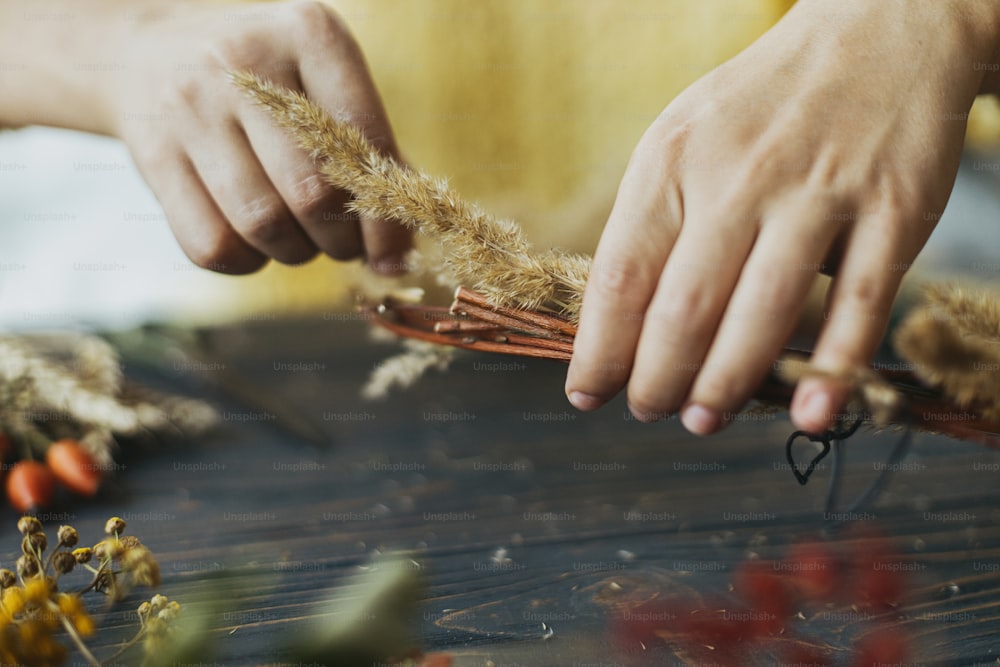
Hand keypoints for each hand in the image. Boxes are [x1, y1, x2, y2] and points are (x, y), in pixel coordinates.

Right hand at [107, 1, 408, 273]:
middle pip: (313, 193)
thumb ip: (372, 151)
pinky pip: (211, 244)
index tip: (394, 255)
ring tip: (299, 239)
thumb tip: (400, 250)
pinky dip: (245, 262)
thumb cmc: (268, 82)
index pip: (364, 140)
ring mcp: (191, 105)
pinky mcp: (153, 152)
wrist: (148, 49)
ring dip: (295, 253)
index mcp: (309, 32)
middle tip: (343, 243)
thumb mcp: (323, 84)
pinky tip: (252, 241)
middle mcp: (245, 61)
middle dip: (341, 241)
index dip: (386, 215)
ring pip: (263, 224)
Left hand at [566, 0, 999, 434]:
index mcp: (672, 161)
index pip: (620, 276)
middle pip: (683, 309)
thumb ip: (651, 223)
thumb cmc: (760, 107)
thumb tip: (613, 324)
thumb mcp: (681, 140)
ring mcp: (818, 195)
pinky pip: (857, 304)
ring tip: (702, 420)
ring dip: (724, 385)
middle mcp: (739, 178)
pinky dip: (831, 370)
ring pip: (761, 315)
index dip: (598, 349)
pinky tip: (809, 416)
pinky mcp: (892, 212)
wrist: (880, 31)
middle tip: (650, 409)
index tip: (586, 392)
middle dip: (656, 380)